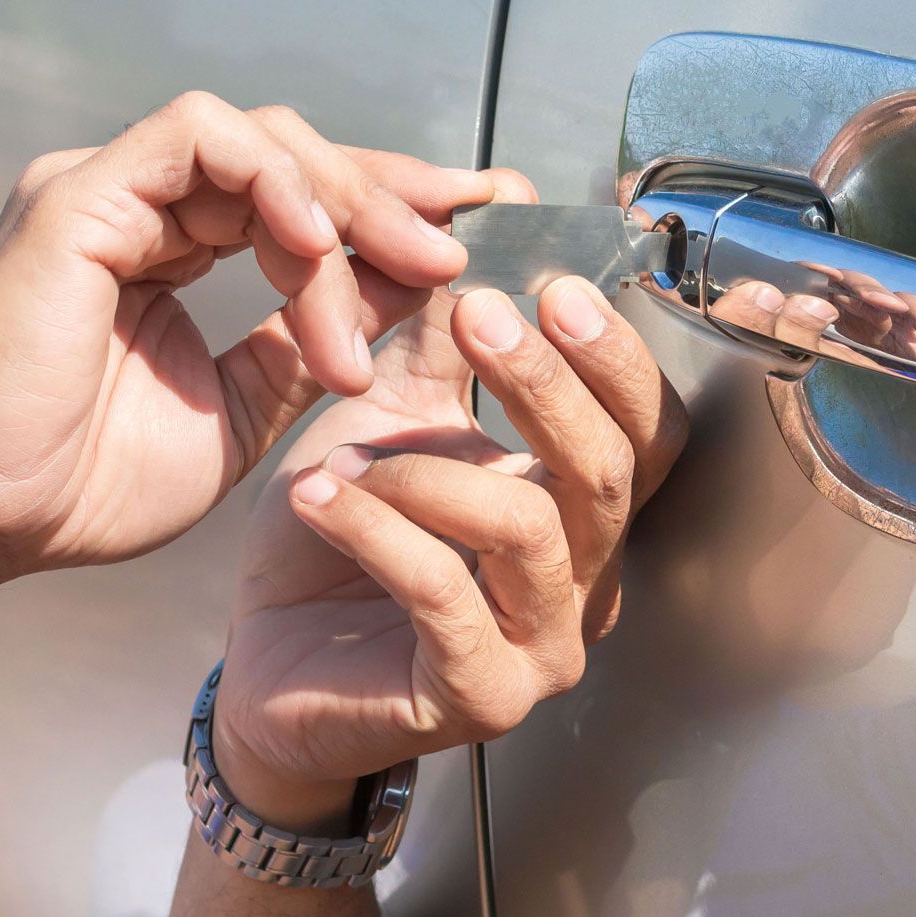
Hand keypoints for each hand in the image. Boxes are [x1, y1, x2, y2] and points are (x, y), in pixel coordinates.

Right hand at [0, 92, 495, 589]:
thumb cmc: (87, 483)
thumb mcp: (244, 406)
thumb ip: (314, 339)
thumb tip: (415, 282)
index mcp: (172, 243)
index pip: (300, 192)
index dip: (390, 202)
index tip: (475, 228)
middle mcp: (140, 203)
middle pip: (295, 152)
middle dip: (389, 196)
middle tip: (457, 250)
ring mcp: (106, 187)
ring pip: (262, 140)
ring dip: (345, 205)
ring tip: (402, 273)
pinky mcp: (78, 193)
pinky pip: (199, 139)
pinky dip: (274, 181)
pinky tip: (317, 246)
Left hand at [209, 176, 688, 830]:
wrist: (266, 664)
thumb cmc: (339, 543)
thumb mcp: (390, 413)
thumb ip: (439, 332)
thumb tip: (482, 218)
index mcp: (582, 509)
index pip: (650, 428)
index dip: (613, 354)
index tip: (552, 278)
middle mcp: (585, 580)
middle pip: (612, 470)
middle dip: (548, 381)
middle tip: (482, 315)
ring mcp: (542, 647)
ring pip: (532, 528)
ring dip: (428, 468)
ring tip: (345, 447)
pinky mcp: (478, 698)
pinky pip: (446, 597)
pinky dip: (379, 531)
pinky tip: (322, 497)